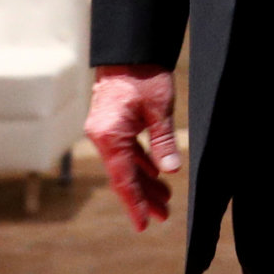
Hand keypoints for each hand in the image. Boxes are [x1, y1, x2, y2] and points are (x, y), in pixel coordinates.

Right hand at [84, 66, 180, 230]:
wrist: (129, 49)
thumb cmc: (144, 75)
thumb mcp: (159, 110)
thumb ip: (163, 143)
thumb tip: (171, 172)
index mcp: (109, 135)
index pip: (122, 178)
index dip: (134, 203)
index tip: (144, 224)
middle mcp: (103, 136)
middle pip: (124, 175)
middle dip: (144, 197)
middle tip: (164, 216)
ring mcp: (106, 131)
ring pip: (127, 164)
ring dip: (145, 182)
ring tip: (165, 201)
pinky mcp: (114, 125)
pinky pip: (128, 151)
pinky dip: (142, 163)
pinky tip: (158, 175)